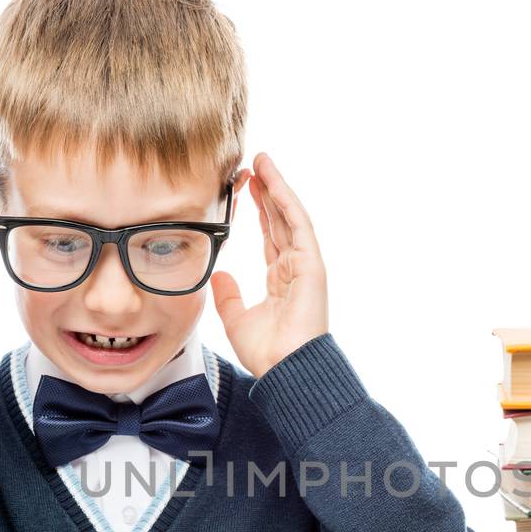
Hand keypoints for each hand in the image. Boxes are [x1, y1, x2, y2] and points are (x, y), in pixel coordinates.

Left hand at [211, 152, 328, 377]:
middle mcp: (295, 268)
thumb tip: (218, 274)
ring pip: (289, 216)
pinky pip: (297, 224)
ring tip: (262, 161)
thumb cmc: (267, 353)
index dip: (258, 211)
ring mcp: (305, 264)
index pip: (269, 236)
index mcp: (280, 280)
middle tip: (251, 165)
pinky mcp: (311, 264)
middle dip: (266, 191)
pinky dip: (285, 200)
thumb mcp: (237, 320)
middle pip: (279, 220)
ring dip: (276, 187)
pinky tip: (273, 180)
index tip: (245, 189)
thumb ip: (228, 296)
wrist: (285, 370)